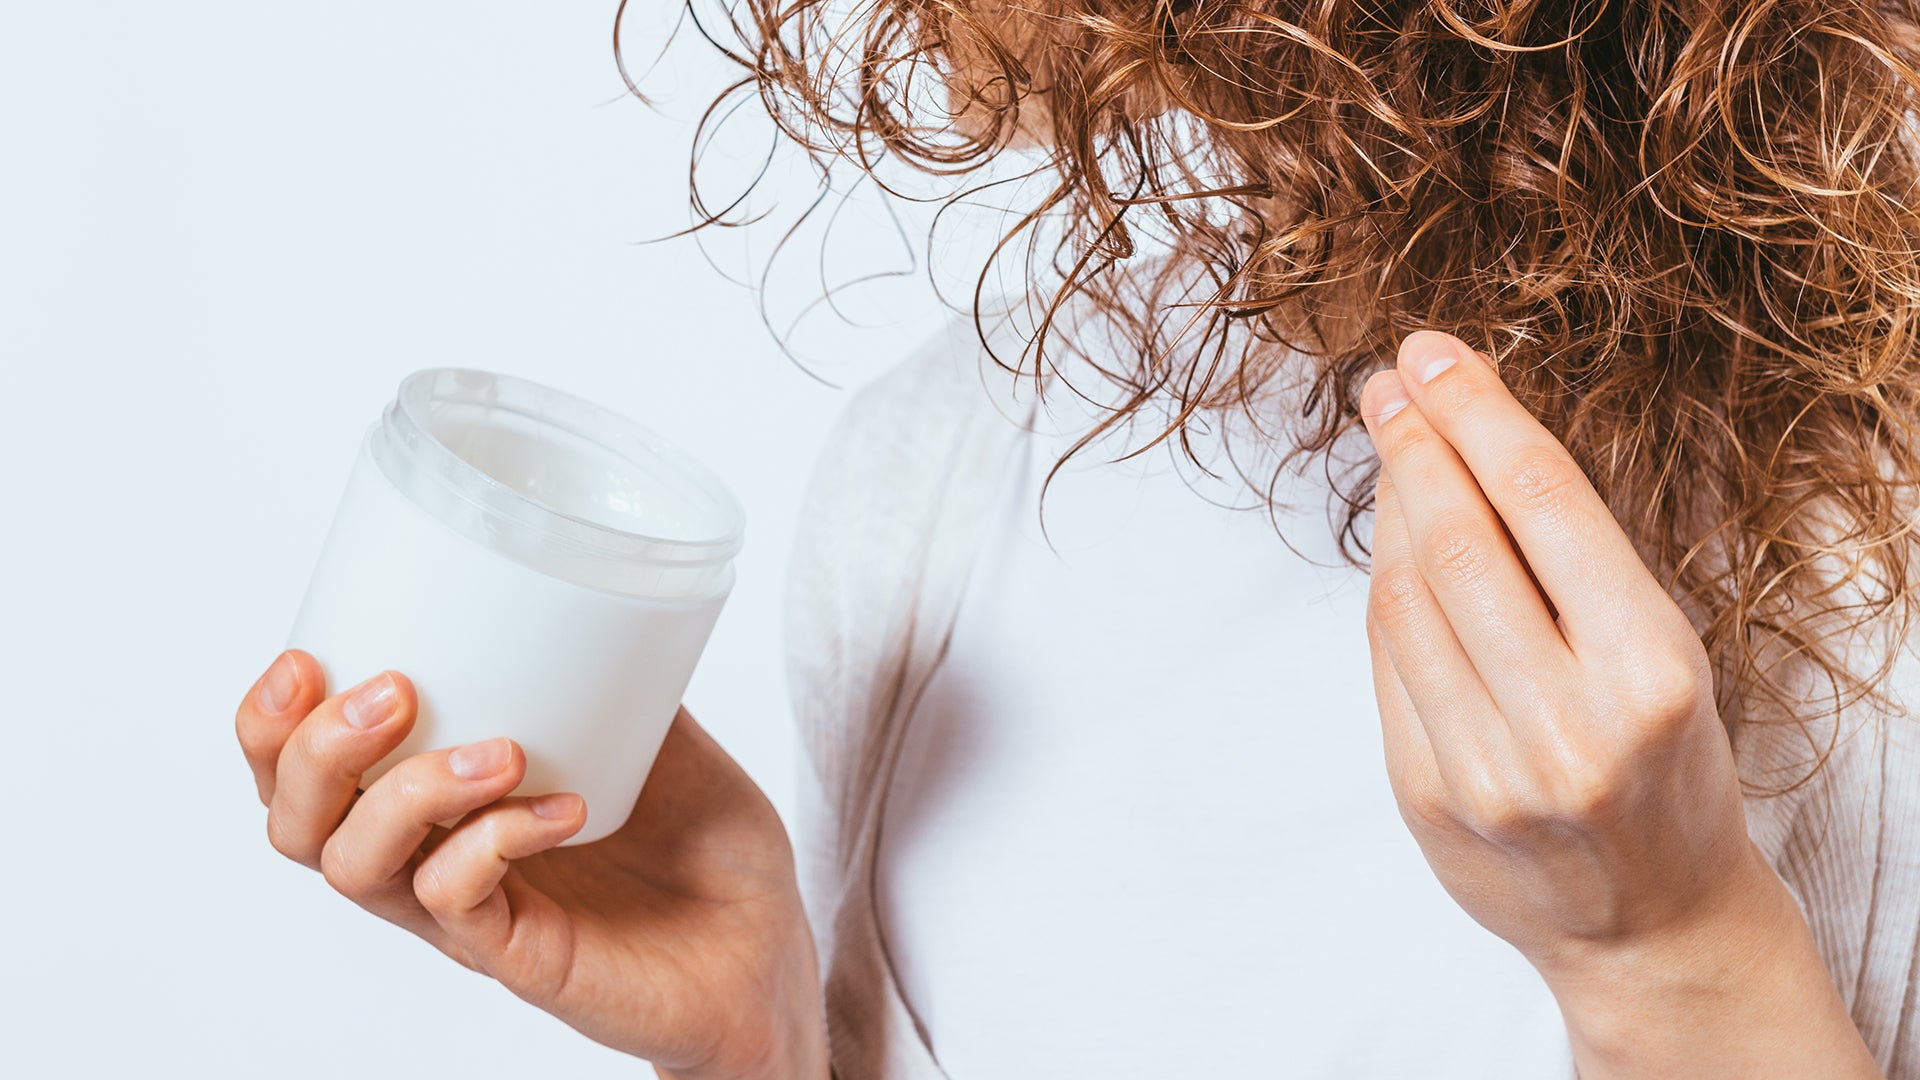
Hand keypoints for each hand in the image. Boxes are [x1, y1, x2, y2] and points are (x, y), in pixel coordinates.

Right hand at [235, 651, 828, 1079]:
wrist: (769, 943)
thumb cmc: (704, 844)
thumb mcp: (653, 731)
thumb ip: (610, 672)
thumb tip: (594, 588)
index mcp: (435, 807)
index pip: (303, 775)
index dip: (270, 724)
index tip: (304, 657)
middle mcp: (431, 865)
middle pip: (298, 825)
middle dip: (314, 751)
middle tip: (394, 692)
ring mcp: (470, 919)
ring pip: (358, 869)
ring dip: (406, 791)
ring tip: (498, 748)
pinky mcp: (520, 959)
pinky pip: (457, 903)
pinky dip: (495, 841)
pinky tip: (561, 810)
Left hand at [1359, 331, 1878, 1076]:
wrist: (1652, 924)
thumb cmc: (1666, 769)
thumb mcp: (1662, 656)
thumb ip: (1574, 566)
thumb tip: (1466, 443)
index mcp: (1649, 671)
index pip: (1546, 505)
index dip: (1479, 415)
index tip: (1432, 356)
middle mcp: (1567, 724)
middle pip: (1460, 545)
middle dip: (1415, 447)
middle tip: (1385, 385)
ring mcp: (1486, 768)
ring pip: (1406, 599)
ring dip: (1390, 509)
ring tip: (1392, 451)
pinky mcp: (1426, 796)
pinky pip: (1387, 662)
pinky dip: (1385, 589)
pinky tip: (1392, 544)